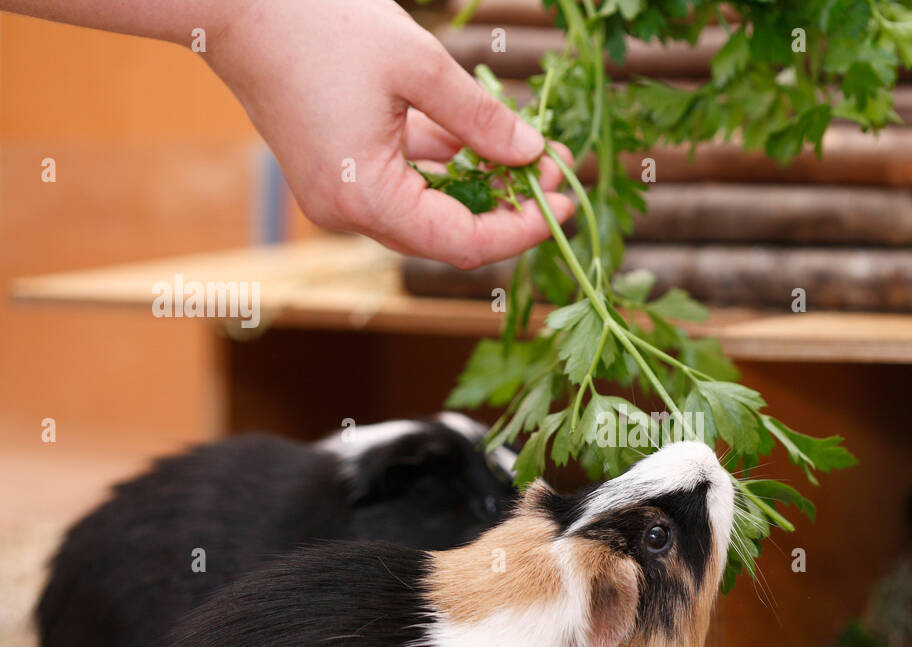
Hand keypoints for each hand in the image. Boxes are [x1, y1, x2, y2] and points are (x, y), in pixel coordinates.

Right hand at [206, 0, 573, 268]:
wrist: (231, 2)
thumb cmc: (317, 24)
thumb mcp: (419, 66)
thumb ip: (481, 119)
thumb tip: (532, 155)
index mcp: (367, 199)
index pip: (465, 243)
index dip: (523, 230)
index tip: (566, 204)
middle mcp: (350, 213)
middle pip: (449, 234)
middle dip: (508, 205)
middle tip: (556, 168)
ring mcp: (341, 196)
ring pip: (431, 209)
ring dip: (482, 184)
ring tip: (532, 150)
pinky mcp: (339, 172)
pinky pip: (405, 183)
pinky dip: (446, 167)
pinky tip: (484, 139)